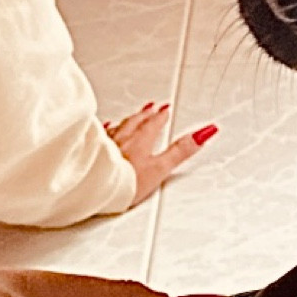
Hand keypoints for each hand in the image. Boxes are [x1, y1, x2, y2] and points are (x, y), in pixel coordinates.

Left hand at [103, 102, 218, 207]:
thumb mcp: (161, 168)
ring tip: (134, 115)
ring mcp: (106, 144)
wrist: (95, 189)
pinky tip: (106, 128)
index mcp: (141, 140)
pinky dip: (107, 130)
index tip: (166, 109)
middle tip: (152, 107)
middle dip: (146, 114)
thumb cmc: (125, 182)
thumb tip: (204, 133)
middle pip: (136, 122)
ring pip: (119, 127)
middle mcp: (123, 138)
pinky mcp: (93, 153)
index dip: (161, 116)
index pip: (154, 124)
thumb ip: (181, 151)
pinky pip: (101, 136)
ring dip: (129, 120)